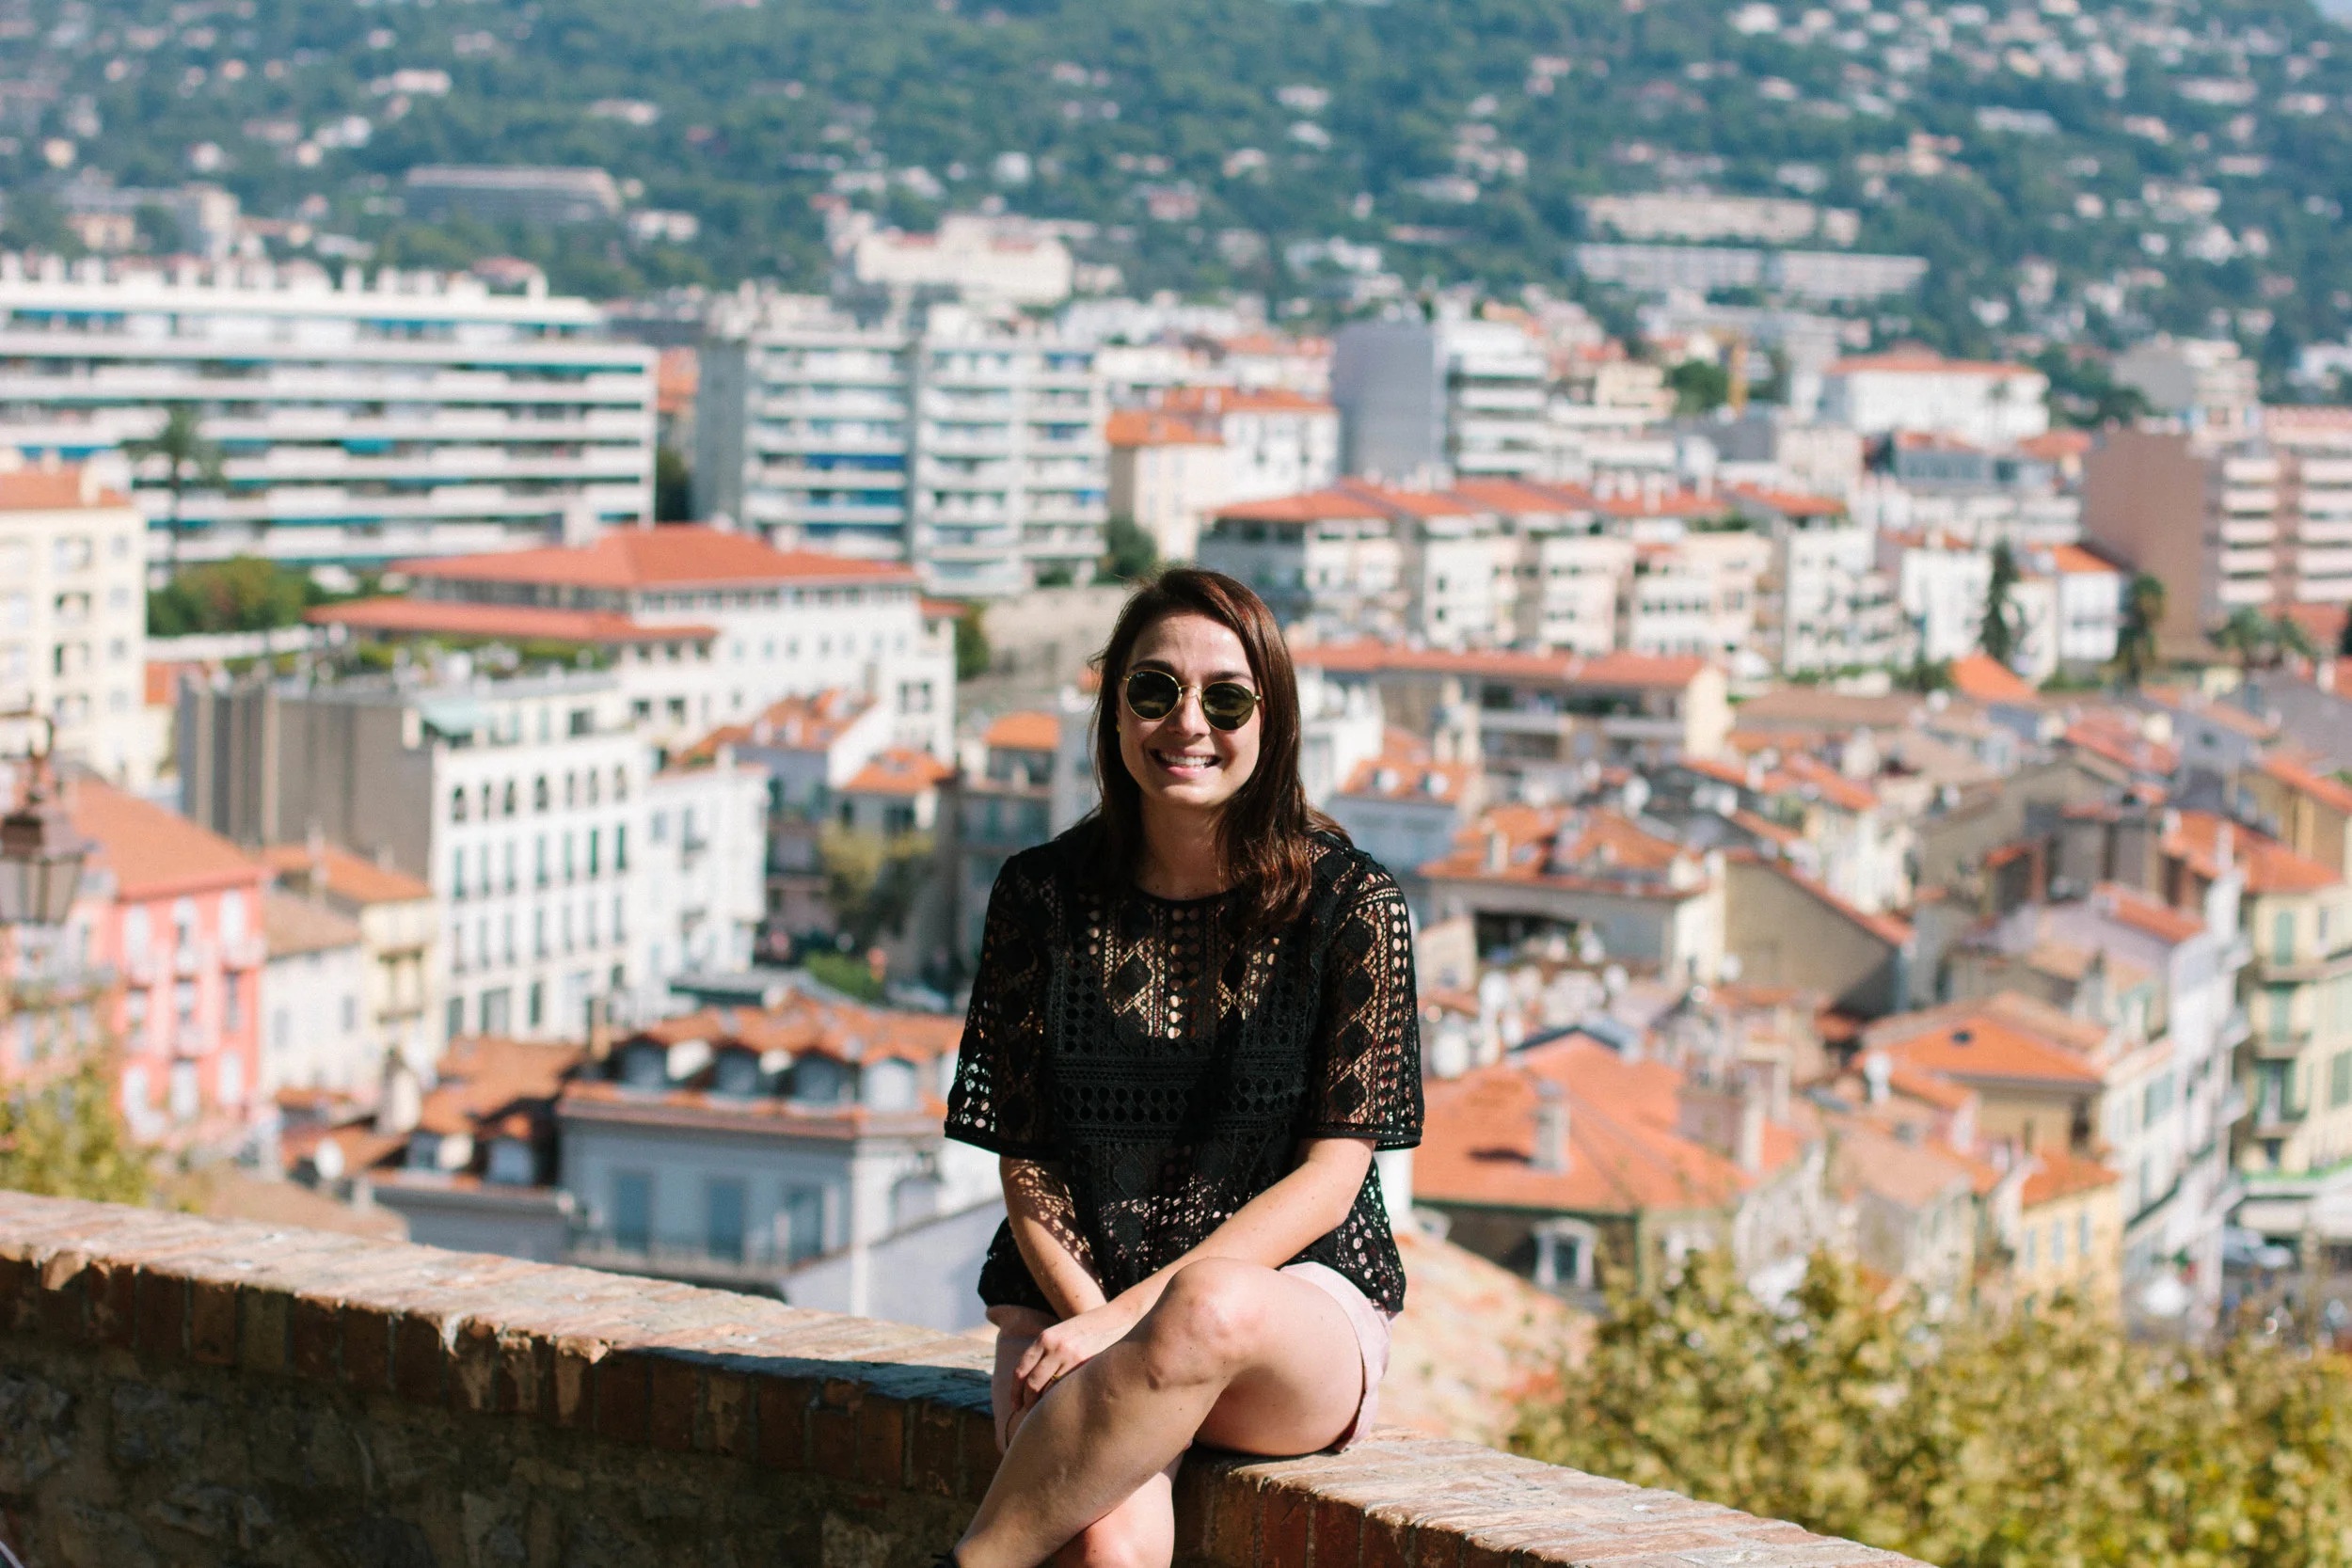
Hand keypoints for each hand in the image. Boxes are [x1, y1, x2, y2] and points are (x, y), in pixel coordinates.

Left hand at [1011, 1297, 1140, 1414]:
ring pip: (1049, 1391)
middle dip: (1028, 1401)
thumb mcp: (1062, 1334)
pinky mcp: (1087, 1366)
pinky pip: (1068, 1390)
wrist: (1118, 1318)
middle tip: (1029, 1412)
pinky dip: (1062, 1401)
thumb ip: (1046, 1353)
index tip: (1015, 1405)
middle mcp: (1055, 1347)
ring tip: (1046, 1414)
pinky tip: (1063, 1406)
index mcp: (1045, 1338)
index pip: (1020, 1370)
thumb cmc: (1088, 1330)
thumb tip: (1031, 1385)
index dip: (1015, 1391)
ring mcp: (1072, 1357)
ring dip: (1044, 1405)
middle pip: (1032, 1384)